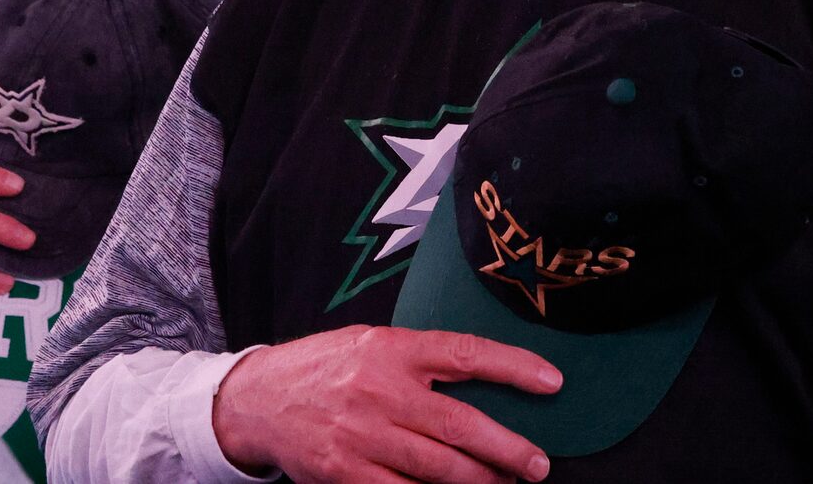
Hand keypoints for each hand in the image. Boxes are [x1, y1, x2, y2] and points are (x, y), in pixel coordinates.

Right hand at [211, 326, 559, 483]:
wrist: (260, 400)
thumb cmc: (326, 368)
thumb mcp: (372, 344)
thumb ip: (421, 360)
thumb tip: (484, 382)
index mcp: (390, 348)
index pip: (464, 353)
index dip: (513, 367)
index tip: (552, 382)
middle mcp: (379, 390)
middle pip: (459, 425)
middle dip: (507, 449)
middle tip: (538, 464)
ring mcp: (362, 436)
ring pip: (438, 468)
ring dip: (480, 482)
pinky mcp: (346, 475)